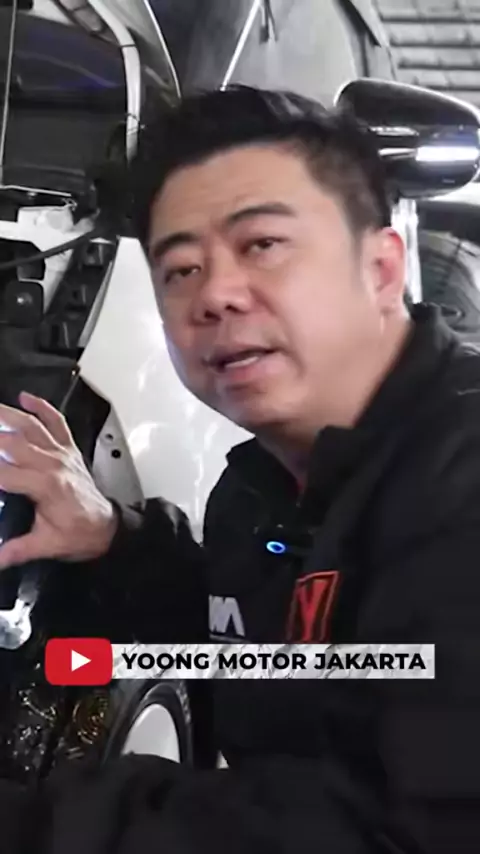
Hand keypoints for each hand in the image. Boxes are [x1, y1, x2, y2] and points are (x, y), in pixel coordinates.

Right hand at [0, 392, 118, 568]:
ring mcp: (62, 454)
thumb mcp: (45, 546)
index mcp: (45, 486)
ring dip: (8, 414)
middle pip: (13, 441)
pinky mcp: (69, 450)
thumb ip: (16, 551)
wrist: (107, 528)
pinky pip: (56, 423)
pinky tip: (26, 397)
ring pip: (32, 426)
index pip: (4, 472)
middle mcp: (53, 463)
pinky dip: (42, 407)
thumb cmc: (79, 534)